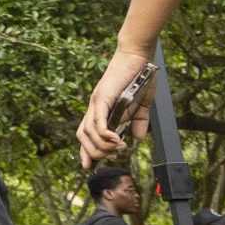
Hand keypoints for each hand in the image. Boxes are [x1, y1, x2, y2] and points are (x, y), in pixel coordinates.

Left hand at [77, 46, 153, 168]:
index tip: (88, 167)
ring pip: (88, 132)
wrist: (139, 56)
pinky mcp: (102, 97)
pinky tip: (116, 140)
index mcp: (101, 110)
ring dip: (102, 146)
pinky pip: (97, 121)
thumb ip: (139, 121)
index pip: (86, 134)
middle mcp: (94, 107)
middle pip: (83, 137)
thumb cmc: (140, 77)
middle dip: (94, 153)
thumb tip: (138, 139)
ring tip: (119, 148)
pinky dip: (104, 134)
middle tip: (113, 156)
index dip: (85, 152)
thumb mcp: (142, 105)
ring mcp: (96, 102)